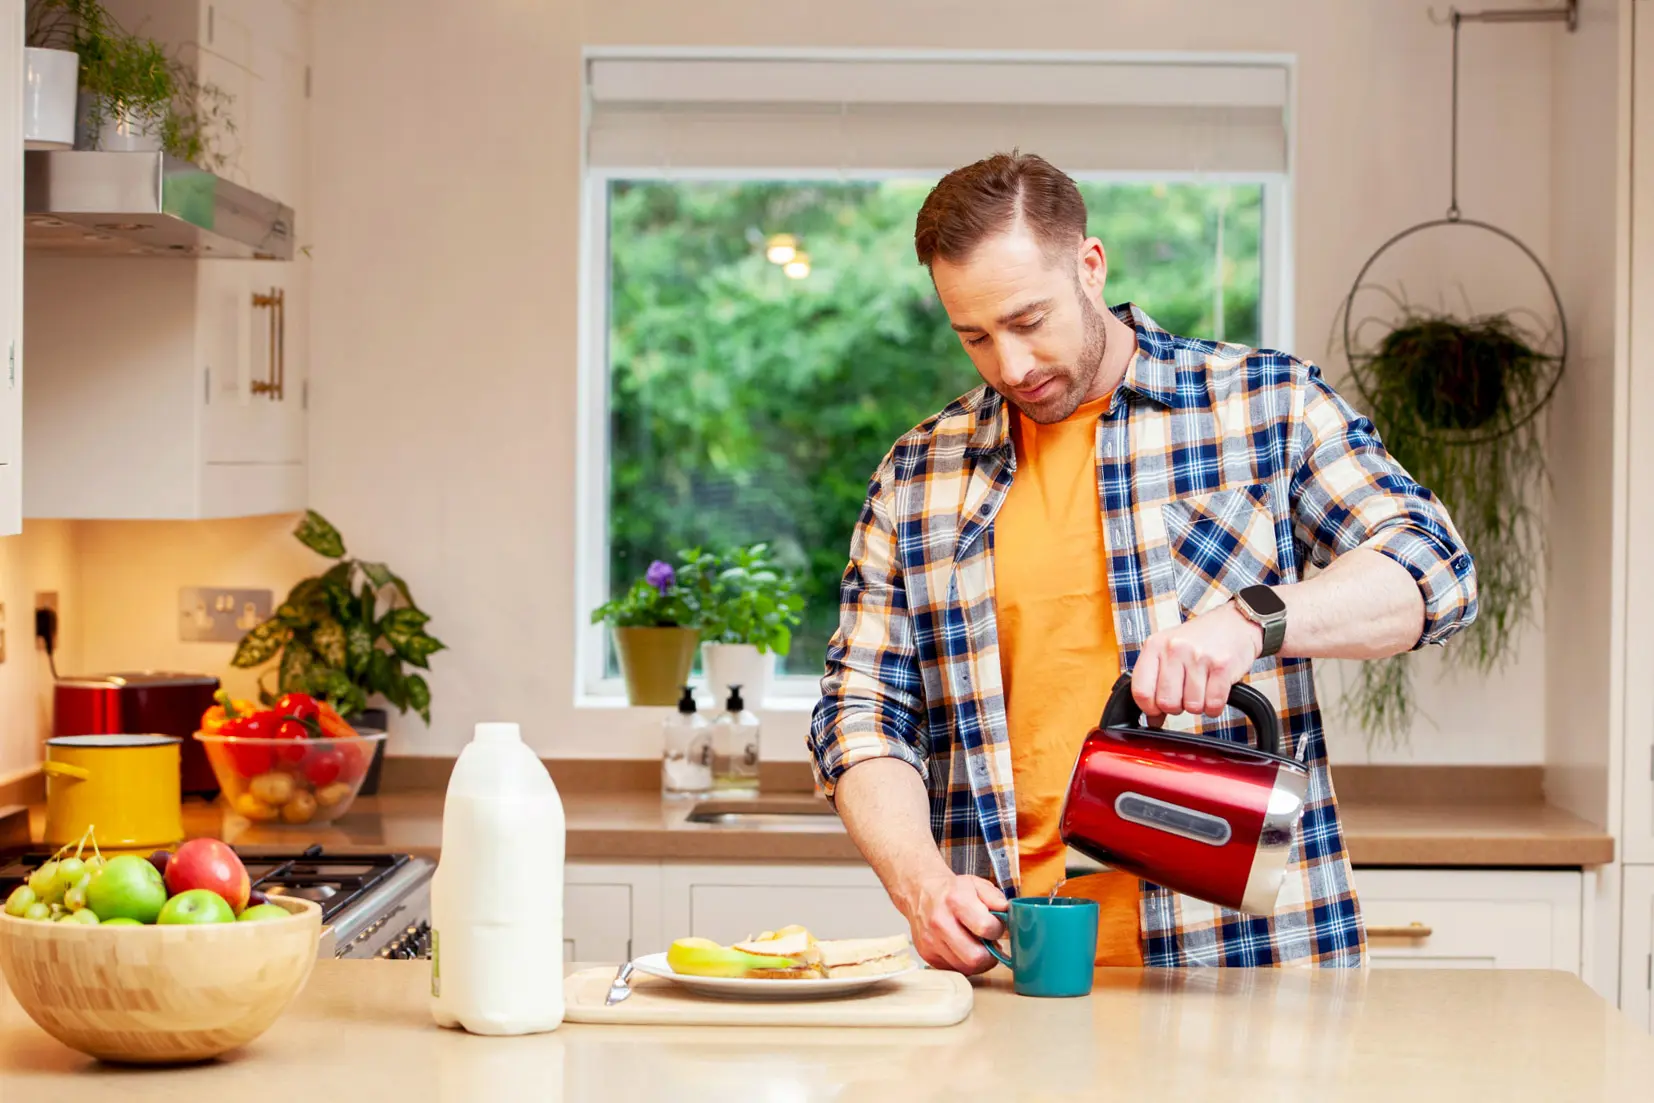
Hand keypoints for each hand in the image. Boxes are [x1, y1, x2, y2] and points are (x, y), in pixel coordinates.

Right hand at [896, 871, 1006, 974]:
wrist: (920, 892)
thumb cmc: (952, 890)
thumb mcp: (977, 884)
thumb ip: (996, 898)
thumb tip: (1009, 914)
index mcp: (956, 900)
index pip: (985, 927)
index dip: (997, 930)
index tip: (996, 927)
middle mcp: (940, 922)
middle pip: (975, 957)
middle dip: (990, 956)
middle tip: (991, 946)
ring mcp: (931, 941)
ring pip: (965, 968)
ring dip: (977, 962)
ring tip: (978, 947)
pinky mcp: (926, 955)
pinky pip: (953, 969)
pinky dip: (962, 963)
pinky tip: (963, 949)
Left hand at [1132, 601, 1263, 723]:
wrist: (1234, 623)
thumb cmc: (1199, 639)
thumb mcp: (1168, 652)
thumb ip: (1155, 682)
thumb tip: (1152, 718)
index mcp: (1155, 645)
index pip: (1140, 690)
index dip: (1149, 708)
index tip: (1157, 708)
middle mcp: (1175, 649)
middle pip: (1166, 702)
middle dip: (1176, 707)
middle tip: (1184, 695)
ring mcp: (1198, 657)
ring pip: (1191, 706)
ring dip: (1198, 705)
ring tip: (1201, 688)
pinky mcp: (1222, 666)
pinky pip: (1213, 704)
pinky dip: (1215, 707)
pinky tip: (1214, 692)